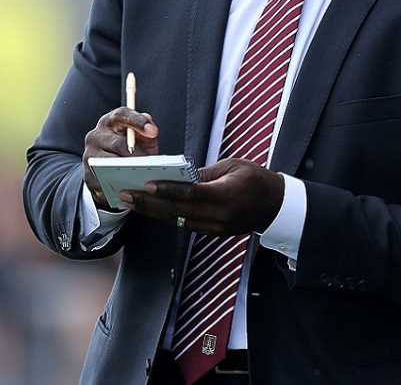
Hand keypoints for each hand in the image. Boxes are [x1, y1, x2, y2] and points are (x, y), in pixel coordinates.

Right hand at [83, 107, 159, 209]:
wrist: (105, 167)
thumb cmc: (129, 148)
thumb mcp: (140, 137)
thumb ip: (147, 130)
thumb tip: (151, 129)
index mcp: (110, 122)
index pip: (121, 115)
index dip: (138, 122)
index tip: (153, 131)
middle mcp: (96, 136)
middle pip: (117, 143)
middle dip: (136, 154)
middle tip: (151, 164)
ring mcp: (89, 156)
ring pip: (109, 163)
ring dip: (127, 171)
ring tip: (143, 177)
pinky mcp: (88, 176)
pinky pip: (103, 182)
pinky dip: (118, 187)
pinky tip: (132, 190)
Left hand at [121, 158, 283, 235]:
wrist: (275, 206)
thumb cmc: (256, 179)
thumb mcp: (233, 167)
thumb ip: (205, 174)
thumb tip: (179, 176)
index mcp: (227, 194)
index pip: (191, 193)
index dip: (167, 190)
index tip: (146, 185)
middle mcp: (220, 215)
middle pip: (178, 211)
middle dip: (149, 204)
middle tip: (125, 195)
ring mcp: (217, 227)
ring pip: (177, 220)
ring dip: (153, 212)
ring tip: (131, 202)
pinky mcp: (214, 232)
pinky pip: (185, 225)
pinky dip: (167, 216)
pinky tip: (150, 209)